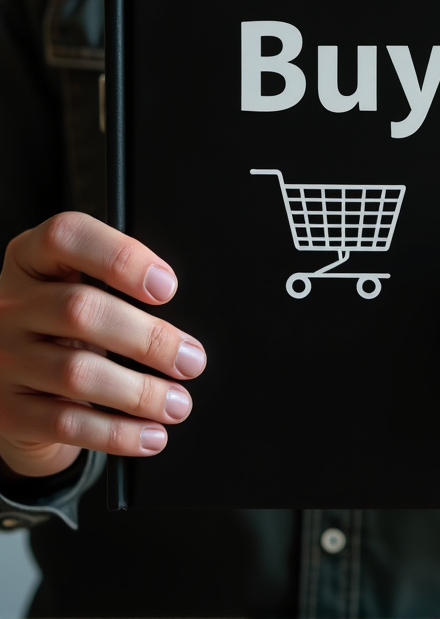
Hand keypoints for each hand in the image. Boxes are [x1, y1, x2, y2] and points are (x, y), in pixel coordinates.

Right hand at [0, 212, 205, 477]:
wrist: (10, 376)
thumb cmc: (59, 323)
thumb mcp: (75, 284)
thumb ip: (117, 282)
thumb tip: (179, 324)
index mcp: (30, 259)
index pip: (65, 236)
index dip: (120, 257)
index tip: (166, 287)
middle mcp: (9, 304)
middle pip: (79, 310)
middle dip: (147, 338)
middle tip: (190, 359)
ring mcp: (3, 358)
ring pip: (76, 373)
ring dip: (140, 393)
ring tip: (178, 402)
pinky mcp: (7, 410)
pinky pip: (66, 423)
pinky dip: (117, 433)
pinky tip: (150, 434)